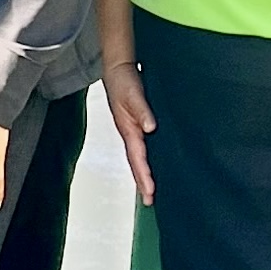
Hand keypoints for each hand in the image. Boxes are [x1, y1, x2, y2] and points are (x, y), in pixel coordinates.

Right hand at [102, 56, 154, 202]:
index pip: (137, 157)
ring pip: (138, 157)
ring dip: (143, 174)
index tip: (150, 191)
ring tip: (150, 191)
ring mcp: (132, 130)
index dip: (144, 175)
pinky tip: (152, 164)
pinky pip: (142, 148)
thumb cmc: (124, 81)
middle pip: (136, 163)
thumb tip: (150, 128)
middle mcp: (130, 133)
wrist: (118, 68)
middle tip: (150, 201)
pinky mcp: (137, 125)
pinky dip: (146, 160)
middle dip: (142, 182)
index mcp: (128, 129)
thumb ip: (142, 110)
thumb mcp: (133, 93)